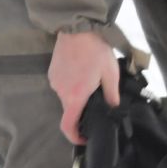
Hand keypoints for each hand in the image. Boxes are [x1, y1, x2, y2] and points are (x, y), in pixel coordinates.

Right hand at [49, 28, 120, 144]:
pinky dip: (71, 84)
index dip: (74, 137)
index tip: (83, 139)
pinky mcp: (52, 72)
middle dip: (82, 108)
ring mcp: (54, 82)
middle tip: (97, 97)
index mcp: (75, 96)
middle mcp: (61, 92)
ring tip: (91, 79)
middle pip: (70, 110)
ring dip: (77, 93)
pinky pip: (62, 84)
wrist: (78, 28)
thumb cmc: (96, 50)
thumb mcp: (110, 73)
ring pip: (66, 96)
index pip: (68, 125)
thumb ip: (112, 94)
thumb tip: (114, 109)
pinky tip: (82, 71)